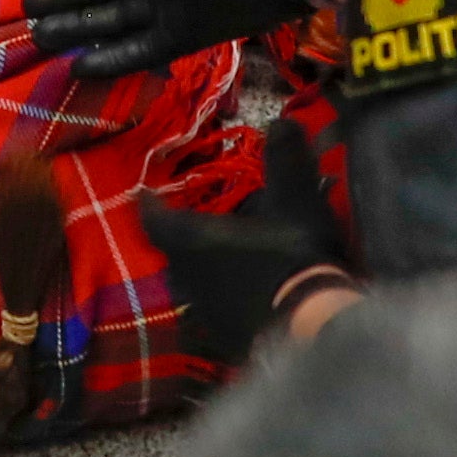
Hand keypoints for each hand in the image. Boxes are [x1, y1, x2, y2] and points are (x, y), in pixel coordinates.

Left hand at [151, 118, 350, 366]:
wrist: (310, 330)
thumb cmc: (292, 257)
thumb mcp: (296, 200)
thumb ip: (285, 160)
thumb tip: (281, 121)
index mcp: (193, 241)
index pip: (156, 219)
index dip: (150, 204)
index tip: (145, 193)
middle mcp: (188, 276)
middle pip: (174, 251)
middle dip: (183, 234)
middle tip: (196, 218)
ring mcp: (205, 310)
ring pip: (195, 279)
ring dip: (206, 263)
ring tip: (226, 250)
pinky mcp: (226, 335)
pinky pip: (217, 304)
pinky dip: (226, 289)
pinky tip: (250, 284)